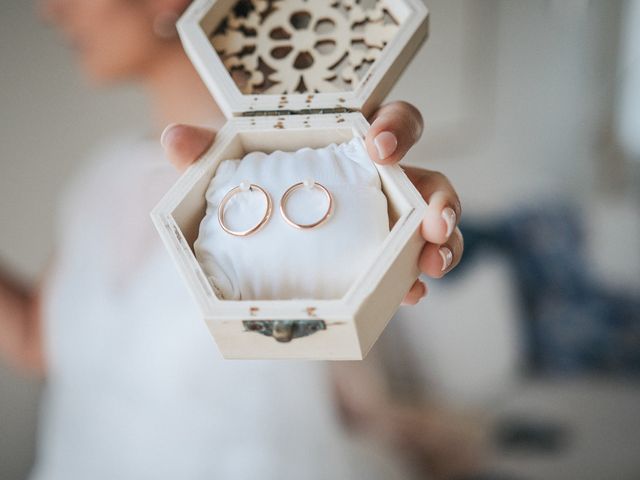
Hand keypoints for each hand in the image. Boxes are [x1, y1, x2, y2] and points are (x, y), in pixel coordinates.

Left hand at [161, 101, 462, 304]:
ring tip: (430, 266)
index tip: (379, 149)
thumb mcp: (233, 169)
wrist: (261, 232)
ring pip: (433, 226)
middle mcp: (381, 183)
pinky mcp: (383, 260)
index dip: (398, 130)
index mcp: (354, 149)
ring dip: (444, 245)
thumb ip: (208, 153)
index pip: (393, 124)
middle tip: (430, 222)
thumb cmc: (259, 189)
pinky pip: (411, 267)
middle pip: (429, 177)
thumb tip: (174, 137)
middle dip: (440, 197)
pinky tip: (408, 294)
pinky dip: (413, 280)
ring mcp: (388, 224)